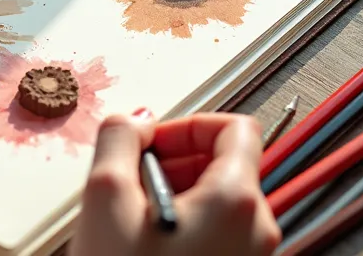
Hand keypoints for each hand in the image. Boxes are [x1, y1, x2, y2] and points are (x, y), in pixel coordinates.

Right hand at [69, 111, 279, 255]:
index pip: (235, 127)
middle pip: (227, 164)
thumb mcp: (105, 196)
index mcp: (235, 200)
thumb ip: (120, 138)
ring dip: (175, 194)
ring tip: (134, 218)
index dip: (187, 125)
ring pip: (219, 200)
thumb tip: (133, 120)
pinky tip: (145, 244)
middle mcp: (257, 229)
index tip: (151, 141)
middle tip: (133, 179)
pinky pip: (217, 233)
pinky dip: (184, 225)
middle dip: (175, 161)